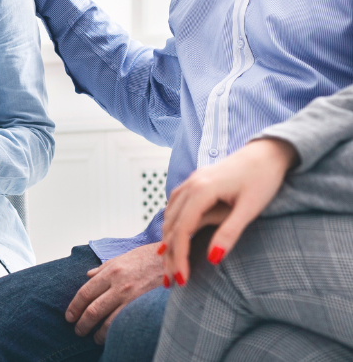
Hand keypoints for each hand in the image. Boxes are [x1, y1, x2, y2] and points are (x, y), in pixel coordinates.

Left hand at [65, 243, 163, 343]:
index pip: (85, 292)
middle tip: (77, 330)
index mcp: (111, 271)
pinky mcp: (145, 307)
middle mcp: (119, 285)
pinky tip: (113, 338)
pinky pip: (126, 324)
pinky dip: (116, 333)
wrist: (174, 259)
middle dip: (82, 323)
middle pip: (93, 309)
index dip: (75, 306)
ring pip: (108, 321)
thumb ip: (104, 268)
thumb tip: (89, 275)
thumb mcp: (123, 257)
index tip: (69, 316)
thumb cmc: (148, 257)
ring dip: (98, 333)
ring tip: (94, 338)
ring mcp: (132, 298)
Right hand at [159, 138, 297, 284]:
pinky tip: (172, 235)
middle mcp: (191, 184)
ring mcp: (191, 181)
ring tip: (169, 264)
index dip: (180, 256)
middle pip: (171, 224)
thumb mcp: (250, 209)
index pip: (182, 229)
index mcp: (202, 190)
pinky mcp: (196, 182)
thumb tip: (212, 259)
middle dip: (170, 254)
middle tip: (171, 281)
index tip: (183, 280)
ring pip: (169, 214)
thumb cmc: (263, 180)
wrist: (267, 153)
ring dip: (168, 240)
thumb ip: (229, 232)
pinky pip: (174, 205)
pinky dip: (170, 224)